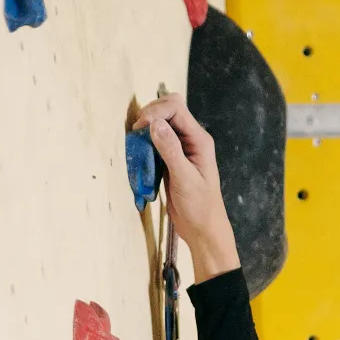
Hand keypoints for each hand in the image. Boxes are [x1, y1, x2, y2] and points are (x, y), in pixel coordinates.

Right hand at [135, 95, 240, 281]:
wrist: (203, 231)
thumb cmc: (199, 208)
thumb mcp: (184, 179)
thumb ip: (170, 150)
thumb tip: (155, 124)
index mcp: (199, 140)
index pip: (176, 108)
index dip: (155, 112)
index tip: (140, 128)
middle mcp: (191, 140)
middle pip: (168, 110)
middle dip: (150, 116)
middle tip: (136, 135)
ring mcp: (181, 149)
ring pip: (161, 125)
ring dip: (146, 131)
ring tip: (136, 145)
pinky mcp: (172, 160)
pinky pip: (157, 142)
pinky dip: (146, 144)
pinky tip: (141, 156)